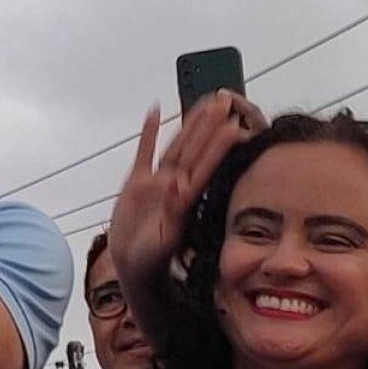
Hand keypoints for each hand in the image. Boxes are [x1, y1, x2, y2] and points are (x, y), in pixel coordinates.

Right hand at [109, 95, 263, 308]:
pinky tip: (155, 112)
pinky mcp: (137, 184)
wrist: (134, 268)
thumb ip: (170, 213)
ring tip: (204, 100)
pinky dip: (148, 133)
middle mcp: (174, 187)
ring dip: (189, 124)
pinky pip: (144, 153)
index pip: (204, 166)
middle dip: (209, 125)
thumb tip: (177, 185)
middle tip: (226, 100)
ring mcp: (156, 183)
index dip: (218, 145)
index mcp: (183, 200)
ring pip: (176, 147)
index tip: (233, 125)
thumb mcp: (162, 241)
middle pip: (194, 150)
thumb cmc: (150, 261)